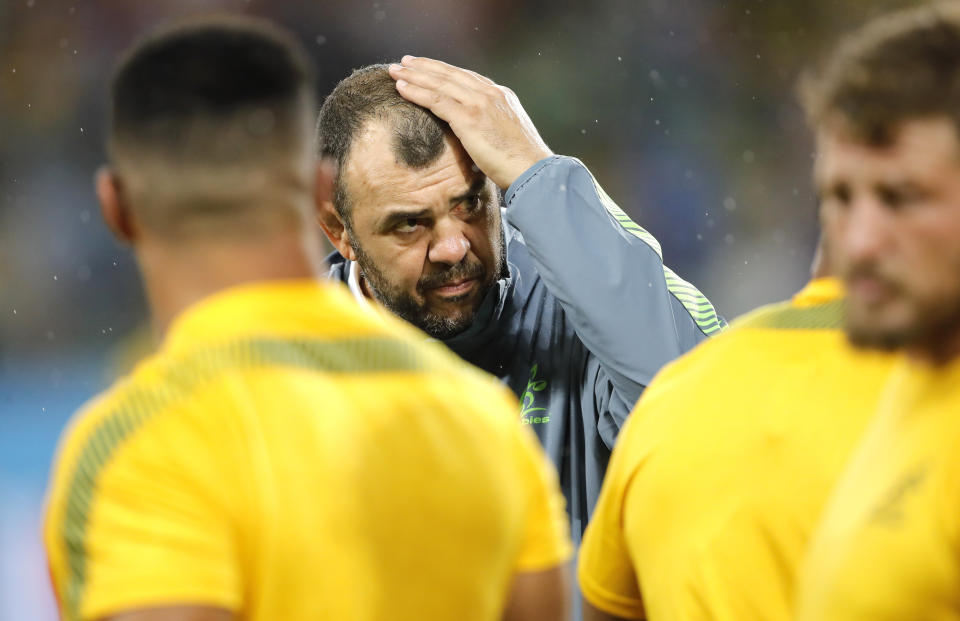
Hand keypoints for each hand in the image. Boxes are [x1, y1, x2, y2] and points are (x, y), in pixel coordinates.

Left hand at [389, 56, 552, 189]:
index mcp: (501, 96)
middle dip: (424, 66)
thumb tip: (480, 137)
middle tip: (404, 61)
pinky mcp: (469, 118)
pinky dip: (417, 92)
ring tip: (395, 70)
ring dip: (414, 75)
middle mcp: (491, 93)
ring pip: (440, 83)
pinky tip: (401, 88)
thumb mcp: (507, 137)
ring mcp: (480, 103)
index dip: (443, 71)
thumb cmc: (522, 164)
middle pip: (450, 74)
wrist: (534, 171)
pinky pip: (436, 100)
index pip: (467, 77)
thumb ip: (492, 128)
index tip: (426, 67)